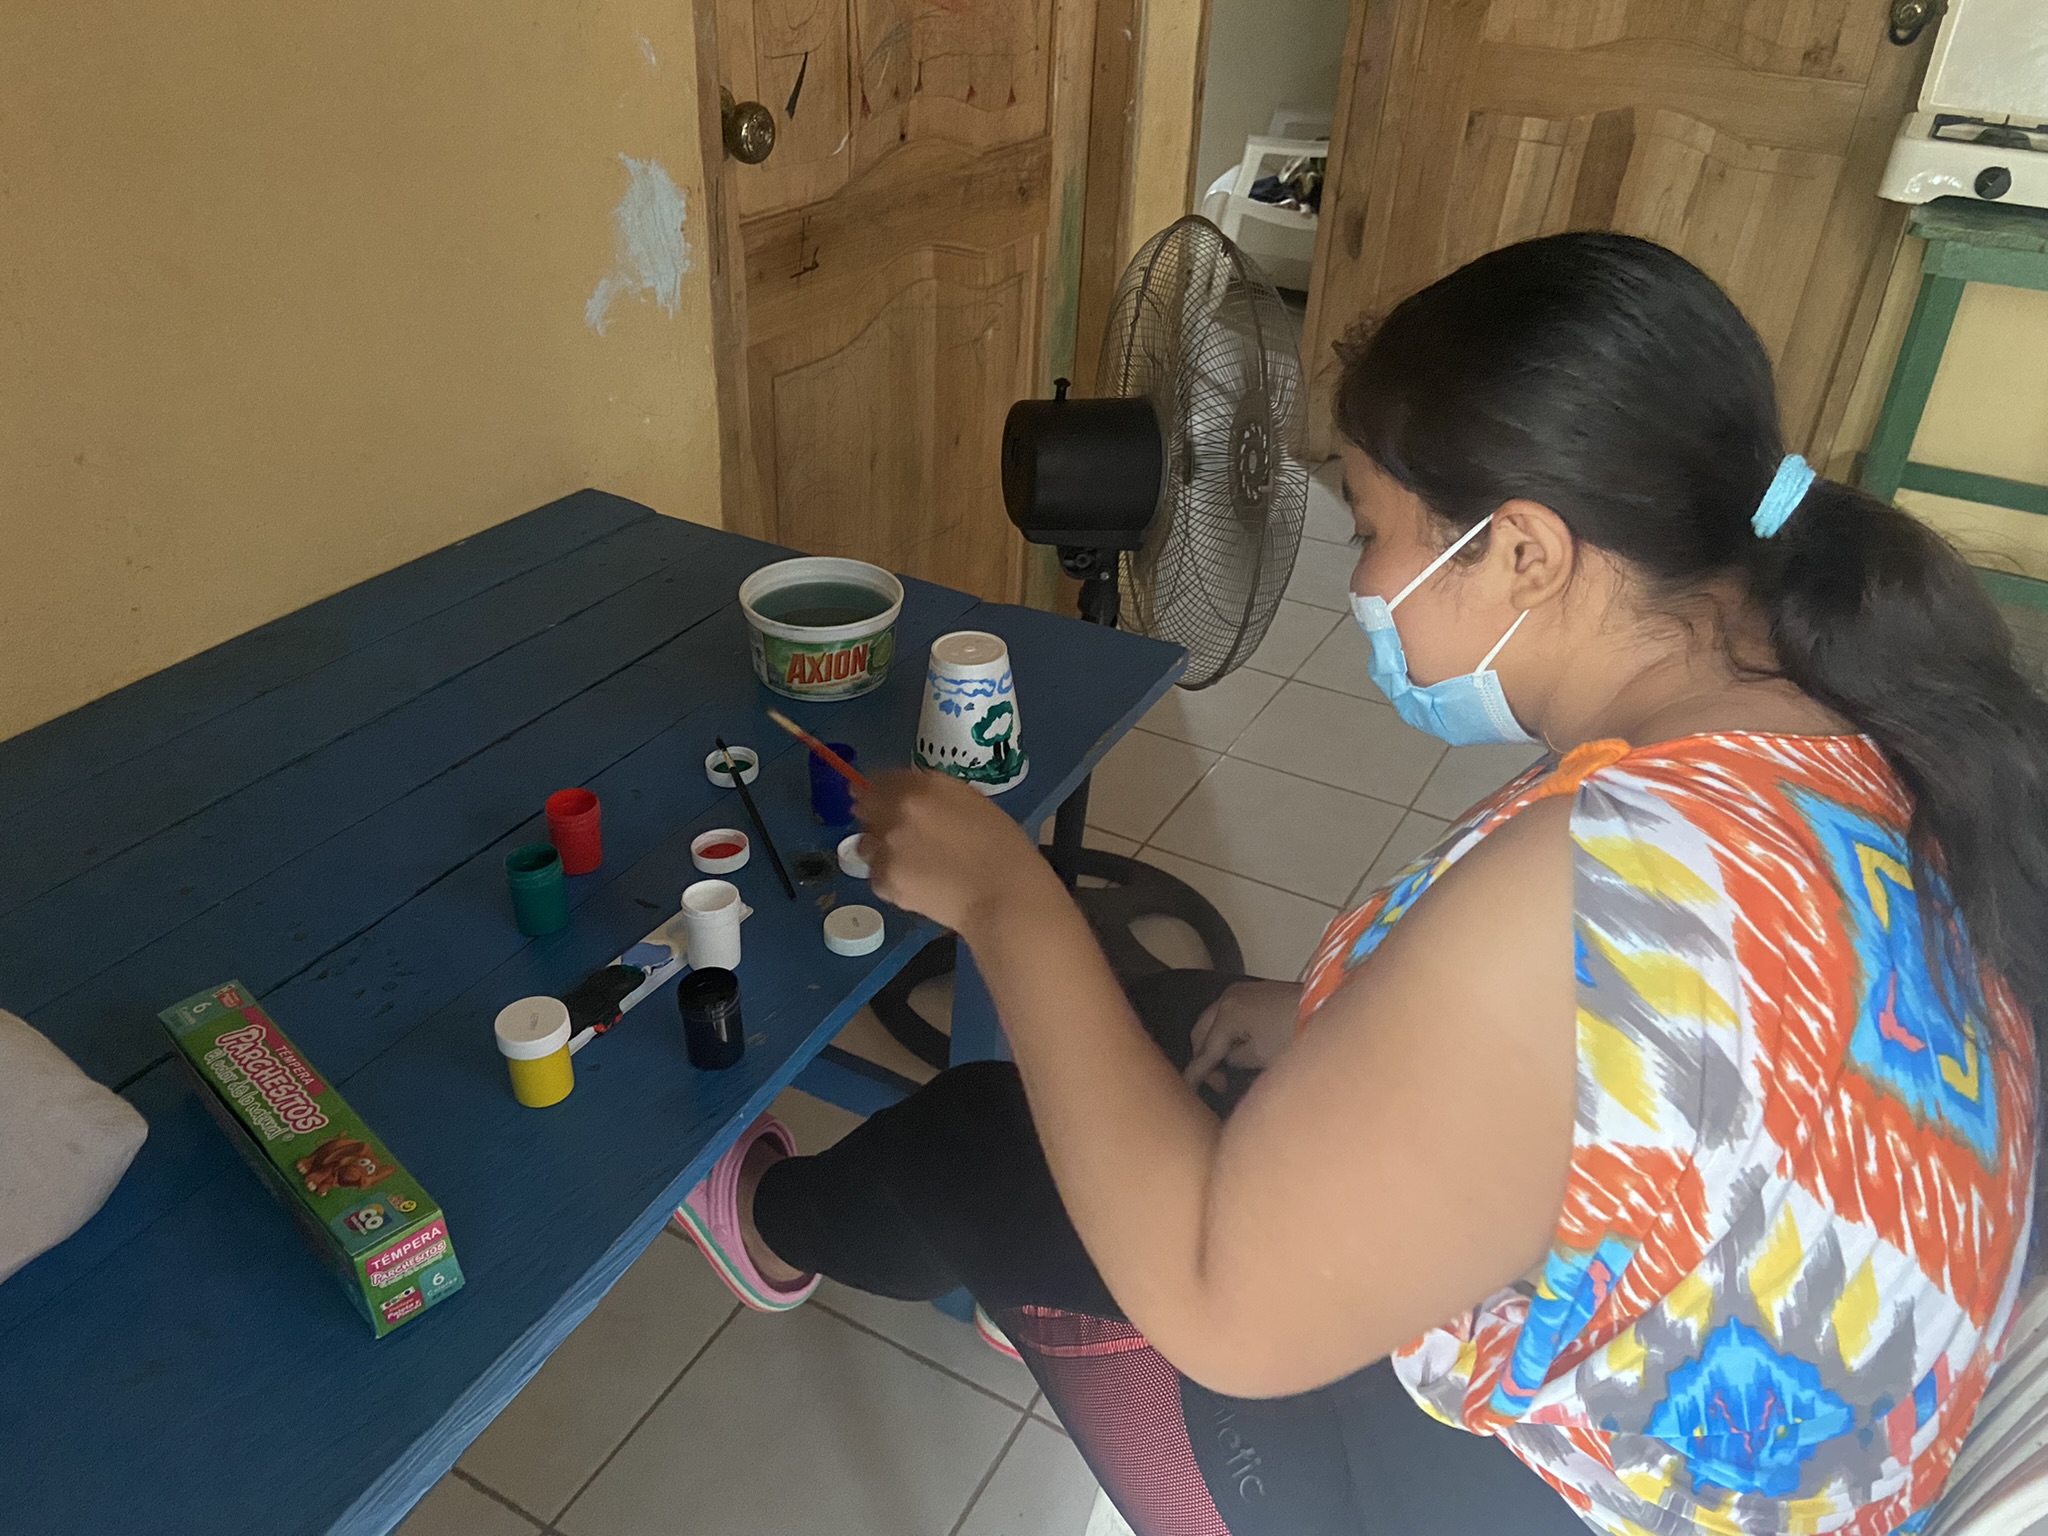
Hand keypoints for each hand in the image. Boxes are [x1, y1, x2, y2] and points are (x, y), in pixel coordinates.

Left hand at [856, 769, 1056, 935]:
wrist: (1002, 896)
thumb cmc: (1000, 845)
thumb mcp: (971, 800)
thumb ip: (934, 791)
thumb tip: (907, 793)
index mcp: (919, 789)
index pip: (877, 780)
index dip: (875, 788)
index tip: (876, 795)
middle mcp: (895, 814)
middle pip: (863, 808)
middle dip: (873, 815)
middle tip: (892, 829)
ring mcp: (886, 850)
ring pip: (865, 844)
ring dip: (878, 848)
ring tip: (906, 860)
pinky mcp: (885, 883)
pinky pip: (876, 875)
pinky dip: (889, 878)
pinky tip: (915, 883)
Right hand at [1183, 980, 1303, 1090]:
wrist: (1328, 1006)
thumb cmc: (1296, 1033)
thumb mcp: (1261, 1057)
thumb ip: (1235, 1059)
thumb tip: (1229, 1059)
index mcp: (1227, 1014)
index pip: (1204, 1051)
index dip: (1196, 1074)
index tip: (1188, 1091)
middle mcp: (1228, 997)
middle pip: (1200, 1032)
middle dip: (1203, 1058)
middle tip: (1219, 1083)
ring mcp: (1240, 992)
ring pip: (1212, 1022)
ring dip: (1214, 1044)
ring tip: (1228, 1068)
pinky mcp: (1254, 993)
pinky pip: (1227, 1015)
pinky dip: (1226, 1033)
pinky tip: (1237, 1049)